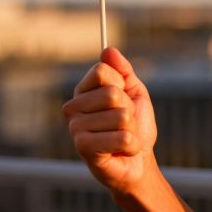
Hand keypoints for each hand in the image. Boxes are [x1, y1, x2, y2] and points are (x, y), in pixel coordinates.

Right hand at [62, 47, 158, 195]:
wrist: (138, 162)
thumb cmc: (134, 127)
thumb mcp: (134, 92)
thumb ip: (122, 70)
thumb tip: (108, 50)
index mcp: (83, 92)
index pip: (101, 71)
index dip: (121, 85)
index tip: (123, 99)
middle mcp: (73, 108)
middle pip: (111, 93)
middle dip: (129, 110)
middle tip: (124, 124)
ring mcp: (75, 128)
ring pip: (120, 116)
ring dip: (131, 129)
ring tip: (123, 138)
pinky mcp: (83, 148)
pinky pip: (122, 137)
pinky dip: (133, 144)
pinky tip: (124, 151)